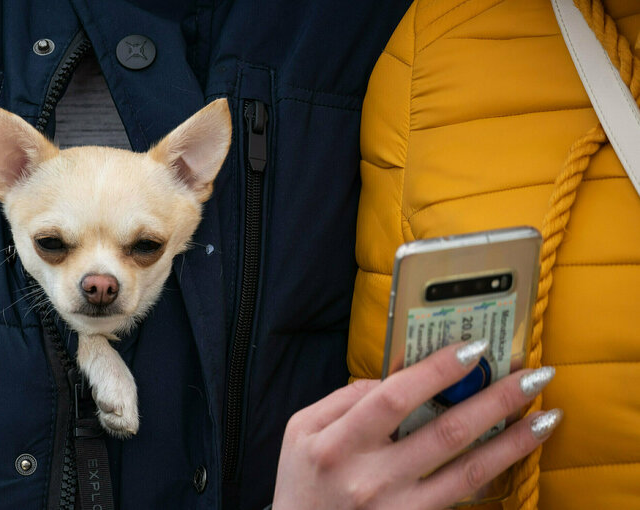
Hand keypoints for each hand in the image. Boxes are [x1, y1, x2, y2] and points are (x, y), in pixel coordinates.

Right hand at [271, 340, 561, 508]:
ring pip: (468, 472)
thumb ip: (345, 399)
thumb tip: (398, 377)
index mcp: (337, 444)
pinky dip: (496, 472)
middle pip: (444, 432)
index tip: (474, 349)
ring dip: (513, 442)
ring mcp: (397, 508)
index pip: (394, 398)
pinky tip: (518, 451)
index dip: (436, 371)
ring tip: (546, 416)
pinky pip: (463, 497)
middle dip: (495, 400)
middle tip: (531, 375)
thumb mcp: (302, 430)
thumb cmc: (303, 480)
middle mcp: (370, 478)